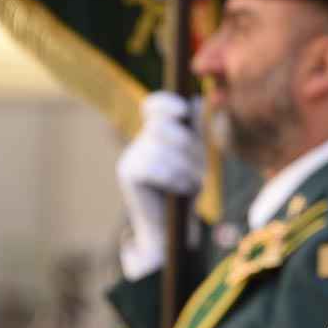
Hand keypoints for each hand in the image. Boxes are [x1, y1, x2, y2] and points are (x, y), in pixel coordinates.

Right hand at [117, 92, 203, 279]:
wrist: (170, 228)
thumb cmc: (184, 190)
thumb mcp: (194, 157)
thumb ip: (194, 130)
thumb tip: (196, 98)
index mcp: (157, 133)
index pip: (155, 106)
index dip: (167, 103)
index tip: (183, 112)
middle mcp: (141, 141)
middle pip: (164, 126)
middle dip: (187, 146)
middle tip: (199, 168)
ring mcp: (131, 156)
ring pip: (163, 149)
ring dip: (185, 168)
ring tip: (190, 183)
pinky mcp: (128, 173)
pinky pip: (156, 167)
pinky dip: (174, 179)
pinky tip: (180, 190)